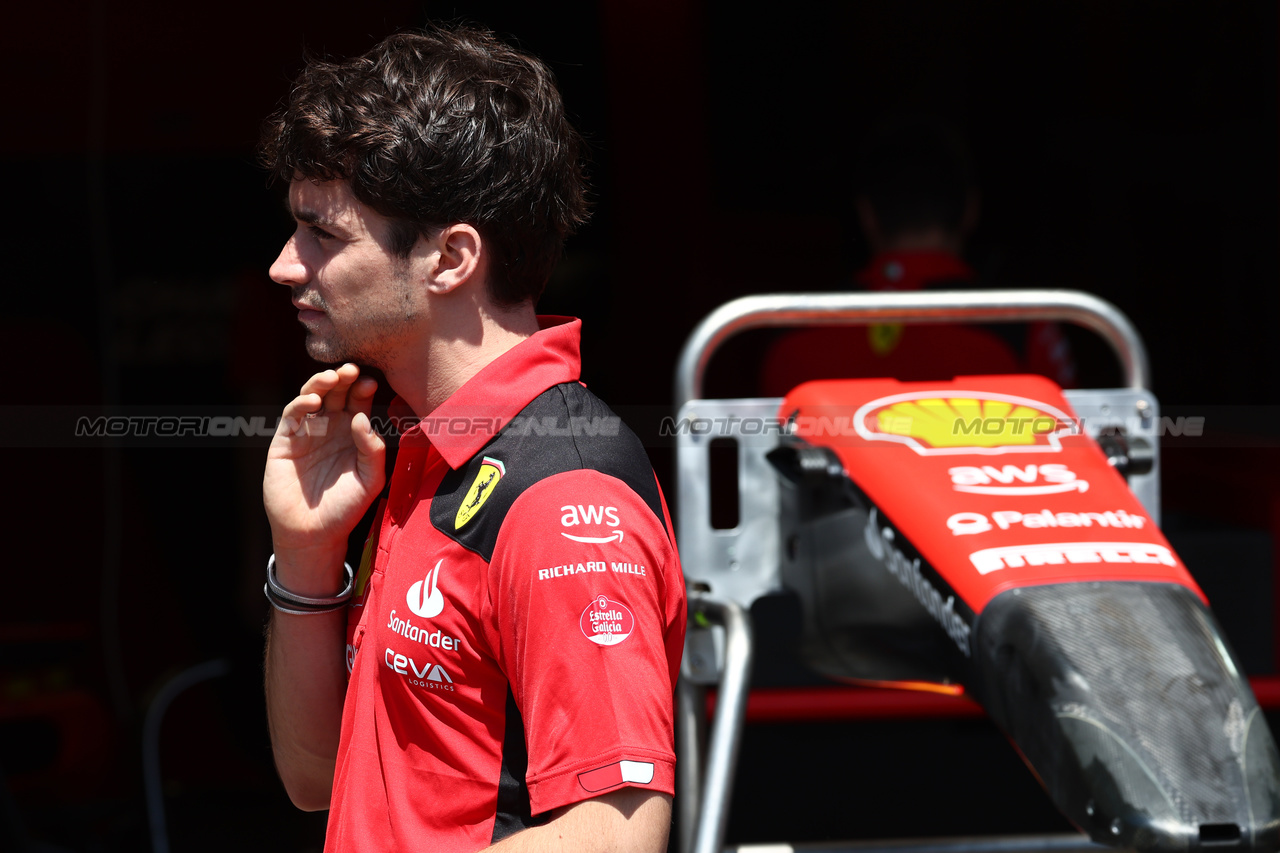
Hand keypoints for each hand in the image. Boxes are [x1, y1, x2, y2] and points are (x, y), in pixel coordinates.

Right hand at [264, 364, 385, 565]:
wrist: (314, 533)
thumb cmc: (346, 508)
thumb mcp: (370, 480)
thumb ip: (372, 450)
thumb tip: (362, 418)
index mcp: (352, 433)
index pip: (359, 402)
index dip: (363, 389)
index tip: (371, 382)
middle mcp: (330, 427)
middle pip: (337, 393)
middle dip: (345, 379)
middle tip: (353, 369)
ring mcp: (307, 432)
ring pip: (313, 397)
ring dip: (322, 383)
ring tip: (334, 377)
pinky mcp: (285, 441)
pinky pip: (292, 416)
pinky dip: (300, 403)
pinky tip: (313, 400)